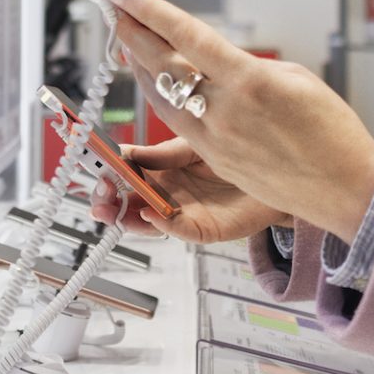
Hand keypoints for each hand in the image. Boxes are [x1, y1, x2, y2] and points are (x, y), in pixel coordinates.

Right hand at [89, 137, 286, 244]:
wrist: (278, 168)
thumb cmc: (239, 151)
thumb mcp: (195, 143)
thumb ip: (164, 152)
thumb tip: (128, 152)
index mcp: (163, 167)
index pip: (127, 171)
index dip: (108, 170)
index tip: (95, 165)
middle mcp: (169, 191)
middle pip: (129, 199)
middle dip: (109, 198)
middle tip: (99, 194)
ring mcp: (183, 211)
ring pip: (146, 219)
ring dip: (126, 216)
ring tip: (110, 209)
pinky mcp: (203, 228)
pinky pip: (179, 230)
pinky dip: (162, 224)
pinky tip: (150, 214)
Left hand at [102, 0, 373, 241]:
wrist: (347, 188)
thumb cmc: (332, 130)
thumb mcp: (295, 78)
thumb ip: (247, 66)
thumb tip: (214, 60)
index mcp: (250, 81)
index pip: (186, 36)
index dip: (149, 11)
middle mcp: (226, 112)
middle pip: (163, 66)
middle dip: (134, 33)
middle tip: (117, 10)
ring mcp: (217, 141)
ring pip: (161, 98)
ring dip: (140, 66)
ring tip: (129, 41)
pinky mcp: (216, 162)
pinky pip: (176, 125)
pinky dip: (160, 98)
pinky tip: (153, 82)